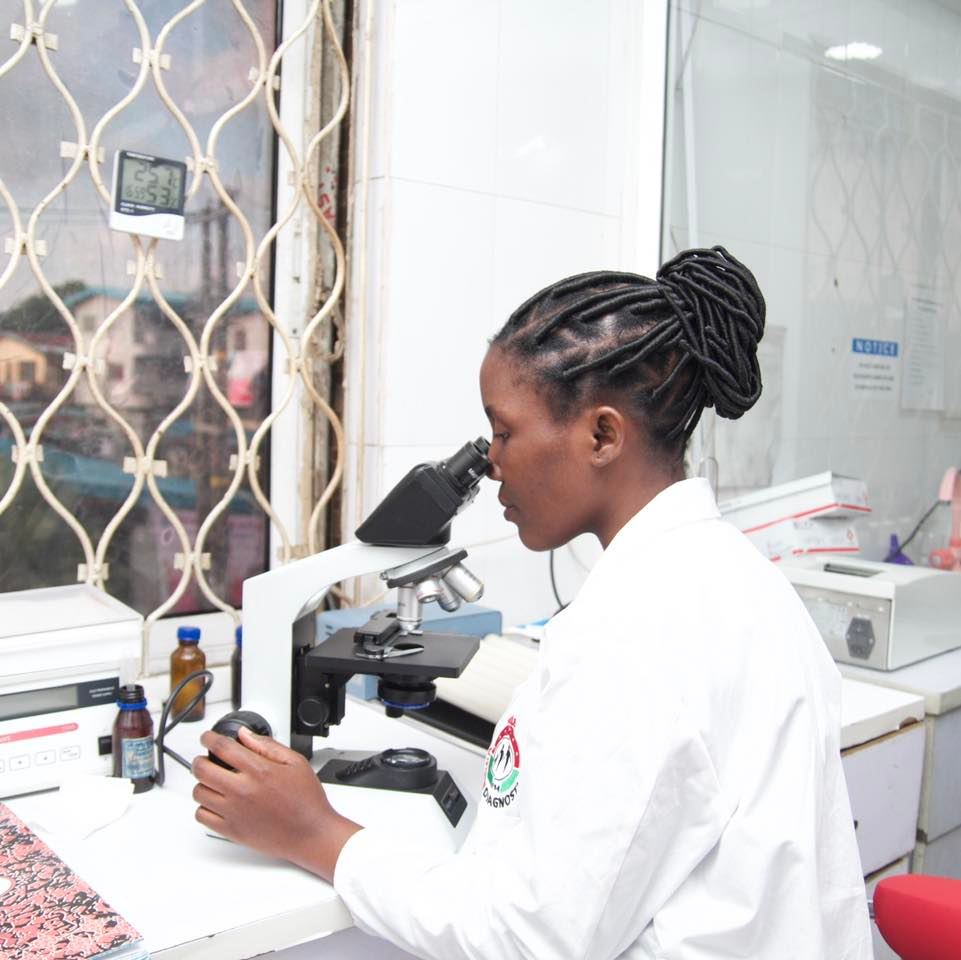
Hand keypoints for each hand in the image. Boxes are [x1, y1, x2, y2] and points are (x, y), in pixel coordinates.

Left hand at [192, 728, 361, 880]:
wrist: (310, 833)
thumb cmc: (306, 800)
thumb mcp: (295, 762)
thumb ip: (267, 746)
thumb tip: (245, 736)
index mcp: (259, 771)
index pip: (222, 748)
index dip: (209, 738)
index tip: (207, 737)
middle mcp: (242, 791)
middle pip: (202, 769)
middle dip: (200, 760)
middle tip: (205, 759)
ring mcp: (233, 812)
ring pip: (199, 792)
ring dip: (202, 783)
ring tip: (213, 782)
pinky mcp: (230, 831)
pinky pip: (202, 816)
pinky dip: (204, 807)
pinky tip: (216, 802)